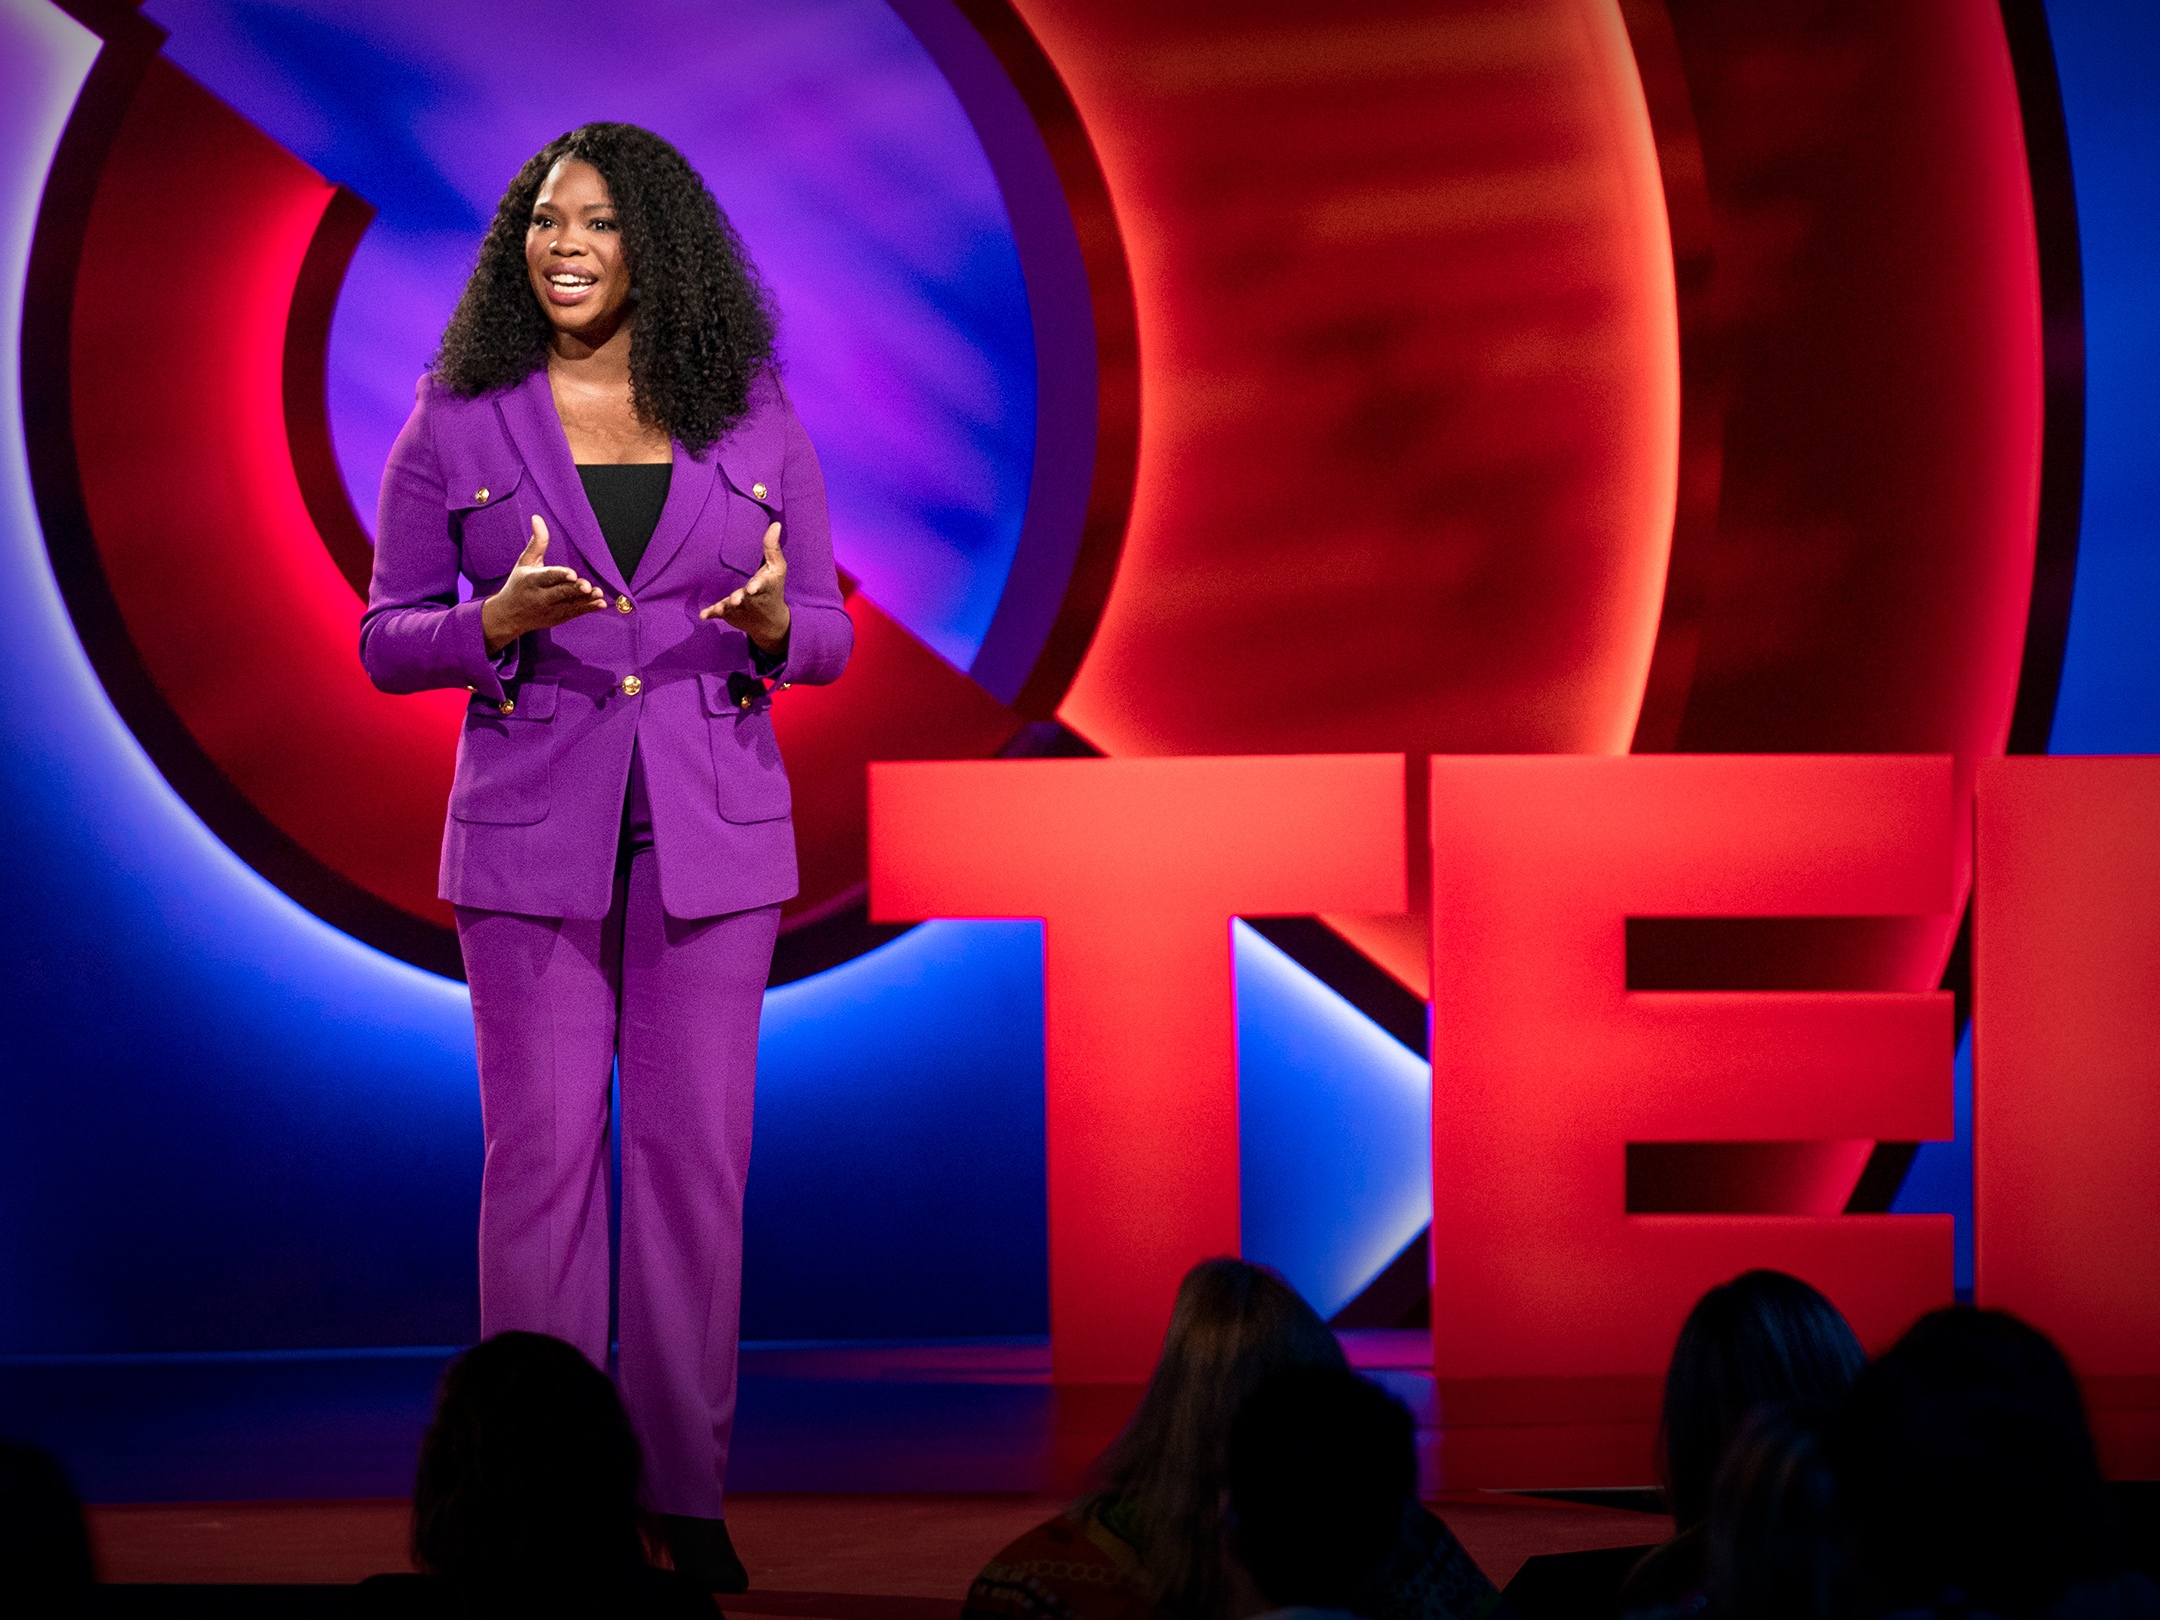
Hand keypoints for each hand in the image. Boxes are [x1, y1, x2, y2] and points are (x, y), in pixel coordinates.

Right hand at [482, 516, 605, 653]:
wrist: (508, 616)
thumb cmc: (519, 584)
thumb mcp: (525, 562)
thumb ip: (537, 543)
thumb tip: (537, 518)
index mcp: (532, 580)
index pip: (547, 577)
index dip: (559, 575)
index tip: (571, 574)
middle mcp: (541, 596)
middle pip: (560, 592)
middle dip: (574, 590)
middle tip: (587, 586)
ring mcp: (550, 609)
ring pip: (570, 605)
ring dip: (585, 600)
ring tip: (598, 594)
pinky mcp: (559, 617)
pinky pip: (575, 613)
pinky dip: (588, 609)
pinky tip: (601, 604)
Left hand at [699, 522, 789, 652]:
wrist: (770, 621)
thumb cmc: (773, 589)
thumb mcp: (777, 569)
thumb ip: (772, 547)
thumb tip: (775, 524)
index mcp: (763, 587)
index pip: (761, 586)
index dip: (757, 586)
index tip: (753, 589)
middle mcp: (751, 599)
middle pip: (743, 598)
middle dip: (739, 598)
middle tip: (735, 600)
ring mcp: (739, 609)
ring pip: (730, 608)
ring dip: (724, 607)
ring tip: (719, 608)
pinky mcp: (730, 615)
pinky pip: (719, 615)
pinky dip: (711, 615)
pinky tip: (703, 615)